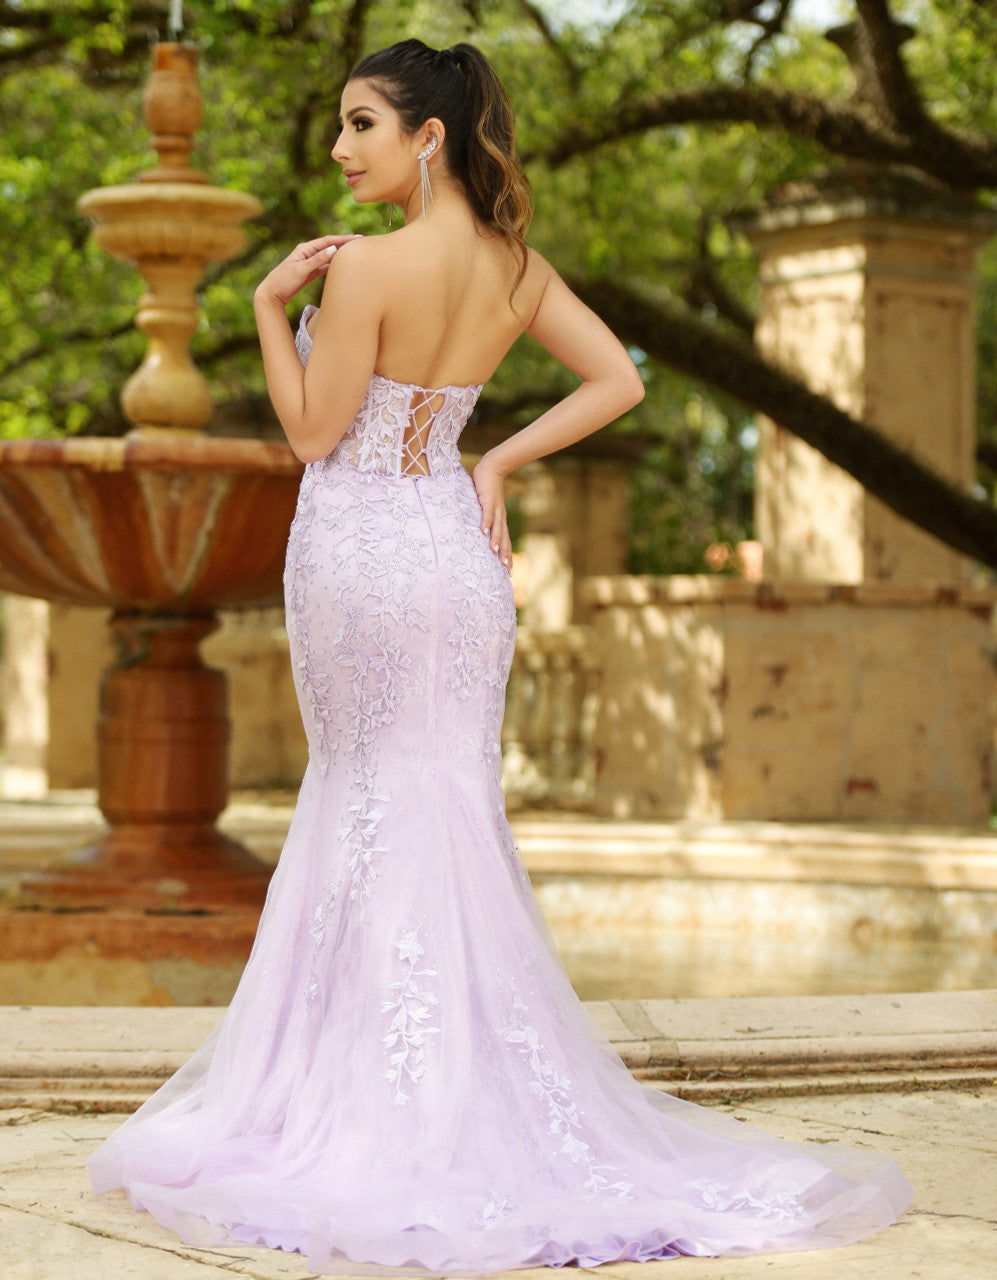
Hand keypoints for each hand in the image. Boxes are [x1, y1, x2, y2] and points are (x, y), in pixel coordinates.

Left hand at [255, 234, 361, 306]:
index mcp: (305, 249)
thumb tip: (333, 249)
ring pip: (328, 256)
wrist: (272, 294)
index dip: (343, 239)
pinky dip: (333, 265)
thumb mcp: (301, 270)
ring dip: (340, 254)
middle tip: (360, 244)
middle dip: (344, 244)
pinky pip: (324, 266)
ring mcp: (309, 262)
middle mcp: (307, 253)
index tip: (357, 238)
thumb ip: (317, 260)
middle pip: (329, 246)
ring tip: (354, 253)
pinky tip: (342, 266)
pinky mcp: (309, 272)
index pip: (328, 241)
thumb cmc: (284, 281)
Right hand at [472, 456, 511, 572]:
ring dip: (496, 540)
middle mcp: (500, 517)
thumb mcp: (487, 507)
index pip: (506, 542)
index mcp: (501, 521)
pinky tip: (483, 532)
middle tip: (505, 570)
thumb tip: (478, 531)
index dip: (508, 556)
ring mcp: (496, 509)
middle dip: (505, 555)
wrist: (492, 468)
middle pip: (504, 539)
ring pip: (497, 528)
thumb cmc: (488, 488)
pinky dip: (486, 522)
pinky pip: (487, 513)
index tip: (509, 572)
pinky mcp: (488, 500)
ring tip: (494, 553)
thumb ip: (484, 518)